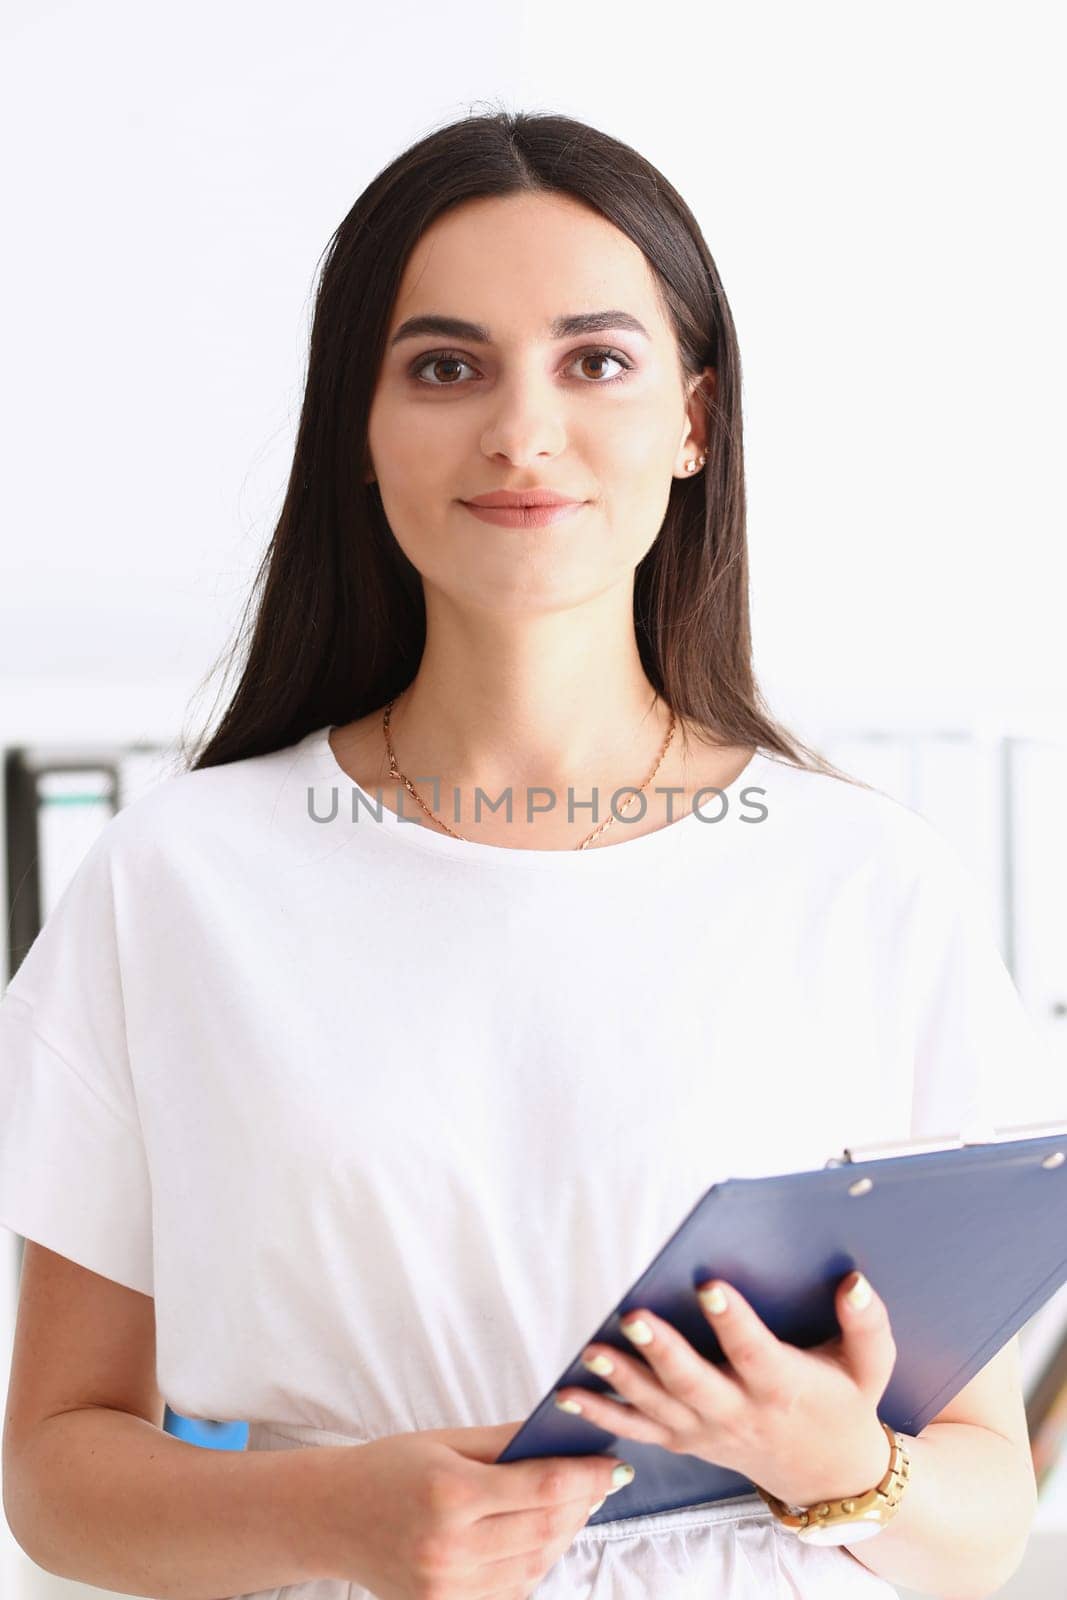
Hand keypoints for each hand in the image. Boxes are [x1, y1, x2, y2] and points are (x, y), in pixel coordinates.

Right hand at [318, 1419, 634, 1598]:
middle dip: (582, 1504)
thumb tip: (565, 1433)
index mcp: (449, 1494)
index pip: (540, 1487)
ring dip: (565, 1536)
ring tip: (575, 1506)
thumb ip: (507, 1440)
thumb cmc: (390, 1469)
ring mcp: (446, 1589)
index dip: (585, 1477)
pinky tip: (540, 1537)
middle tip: (602, 1482)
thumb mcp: (447, 1440)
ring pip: (534, 1566)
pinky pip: (511, 1592)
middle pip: (544, 1531)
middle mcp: (449, 1549)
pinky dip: (536, 1565)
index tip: (614, 1466)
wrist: (333, 1517)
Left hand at [553, 1270, 895, 1507]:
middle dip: (663, 1351)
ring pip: (659, 1407)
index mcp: (783, 1386)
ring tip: (591, 1353)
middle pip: (695, 1383)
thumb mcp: (871, 1367)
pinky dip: (602, 1414)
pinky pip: (639, 1430)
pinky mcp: (685, 1439)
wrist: (829, 1474)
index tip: (709, 1285)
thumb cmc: (845, 1404)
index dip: (734, 1322)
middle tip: (634, 1317)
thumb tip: (854, 1281)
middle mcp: (739, 1411)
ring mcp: (707, 1430)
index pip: (755, 1353)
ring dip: (622, 1380)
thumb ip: (867, 1324)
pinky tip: (568, 1393)